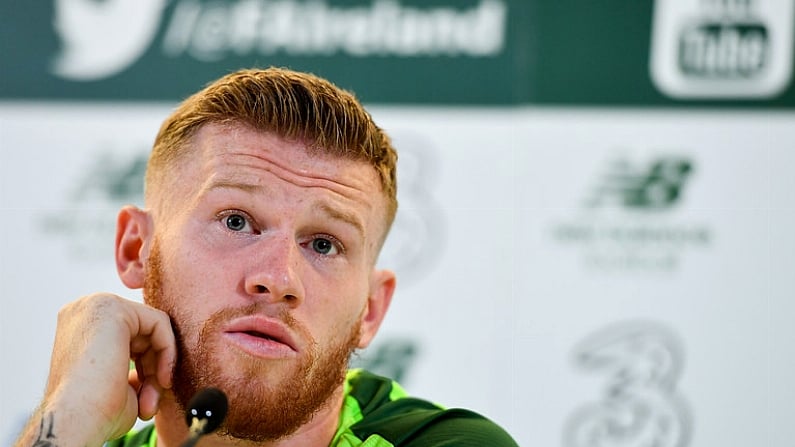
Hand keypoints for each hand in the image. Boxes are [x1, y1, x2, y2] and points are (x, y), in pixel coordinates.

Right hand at [15, 293, 175, 446]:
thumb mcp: (118, 383)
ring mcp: (96, 305)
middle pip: (143, 332)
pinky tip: (161, 379)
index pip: (131, 338)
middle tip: (150, 402)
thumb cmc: (94, 413)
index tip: (149, 396)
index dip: (146, 367)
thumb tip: (155, 365)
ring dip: (159, 367)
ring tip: (150, 400)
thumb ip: (133, 365)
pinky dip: (168, 352)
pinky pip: (159, 323)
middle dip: (153, 369)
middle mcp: (84, 310)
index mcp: (81, 327)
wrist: (75, 423)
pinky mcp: (113, 308)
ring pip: (153, 328)